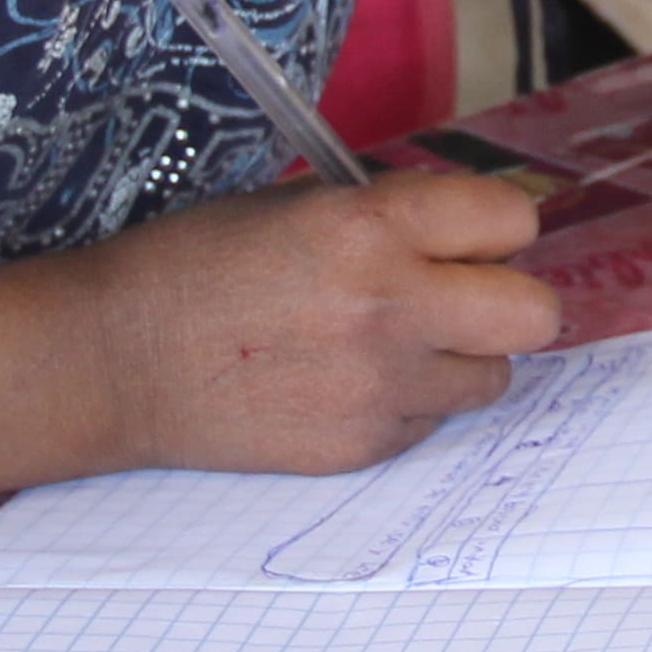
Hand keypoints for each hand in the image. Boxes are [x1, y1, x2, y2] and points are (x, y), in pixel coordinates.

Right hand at [57, 169, 560, 477]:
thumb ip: (392, 217)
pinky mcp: (362, 446)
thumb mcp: (299, 205)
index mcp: (370, 228)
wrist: (116, 359)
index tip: (473, 236)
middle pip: (535, 313)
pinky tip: (345, 382)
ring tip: (395, 343)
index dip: (495, 227)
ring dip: (461, 357)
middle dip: (509, 300)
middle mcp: (389, 308)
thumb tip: (469, 236)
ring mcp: (380, 388)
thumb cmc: (197, 266)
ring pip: (493, 377)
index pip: (512, 221)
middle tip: (464, 296)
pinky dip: (409, 402)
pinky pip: (431, 421)